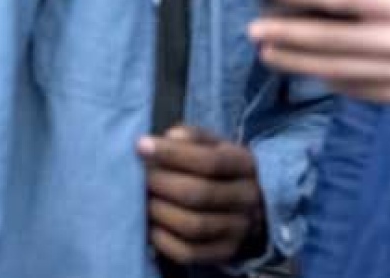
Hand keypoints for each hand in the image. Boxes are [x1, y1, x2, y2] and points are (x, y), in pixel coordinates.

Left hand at [136, 125, 266, 264]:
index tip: (141, 146)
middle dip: (162, 183)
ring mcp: (238, 229)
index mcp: (245, 165)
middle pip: (200, 194)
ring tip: (145, 200)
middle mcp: (248, 198)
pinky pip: (189, 253)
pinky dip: (164, 241)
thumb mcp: (211, 144)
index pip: (210, 161)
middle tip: (142, 177)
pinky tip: (151, 226)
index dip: (172, 153)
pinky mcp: (224, 252)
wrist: (243, 203)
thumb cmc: (217, 168)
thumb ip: (192, 137)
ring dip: (161, 212)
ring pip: (194, 226)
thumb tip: (169, 138)